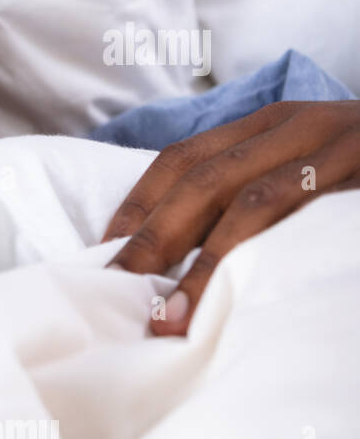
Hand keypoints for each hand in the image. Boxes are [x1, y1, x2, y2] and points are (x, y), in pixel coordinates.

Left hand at [103, 100, 359, 335]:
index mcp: (271, 122)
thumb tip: (170, 258)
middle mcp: (302, 124)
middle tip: (120, 294)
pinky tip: (247, 298)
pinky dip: (273, 260)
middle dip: (155, 240)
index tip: (102, 255)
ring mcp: (344, 149)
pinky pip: (313, 221)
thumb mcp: (303, 169)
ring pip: (256, 202)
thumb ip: (250, 194)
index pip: (182, 158)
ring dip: (207, 265)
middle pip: (205, 180)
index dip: (136, 206)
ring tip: (175, 316)